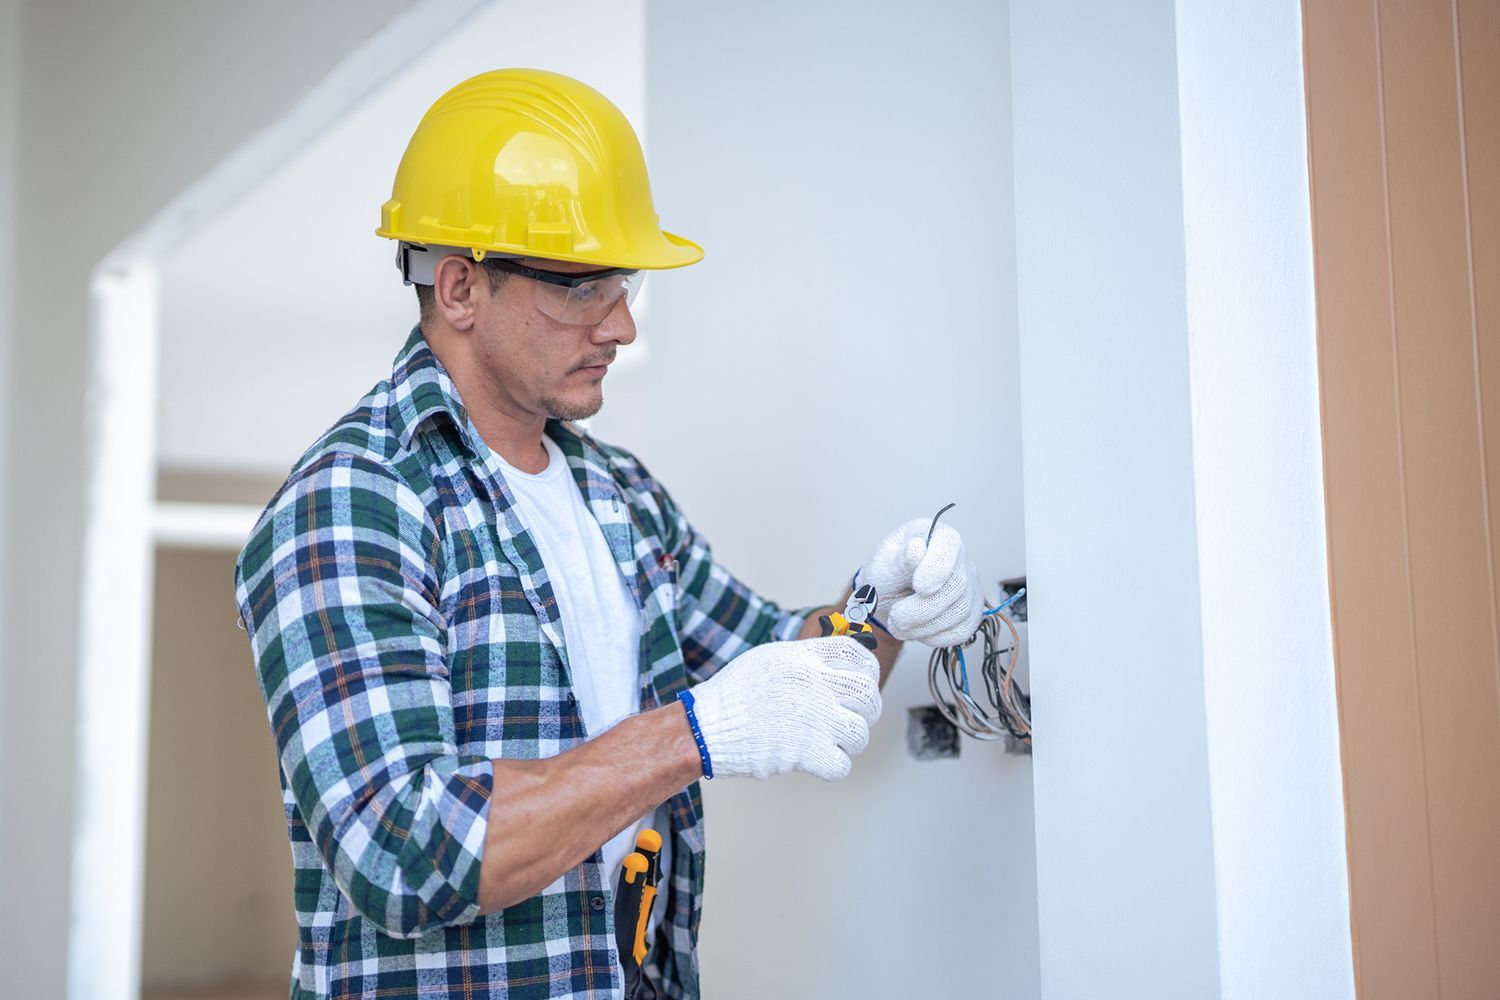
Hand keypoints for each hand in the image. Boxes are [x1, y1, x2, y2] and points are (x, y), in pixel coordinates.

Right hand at [688, 637, 881, 780]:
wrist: (707, 727)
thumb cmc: (734, 693)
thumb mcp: (769, 658)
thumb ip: (805, 658)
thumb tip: (834, 665)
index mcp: (805, 658)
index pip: (858, 655)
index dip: (868, 669)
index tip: (865, 680)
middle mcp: (815, 685)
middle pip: (868, 694)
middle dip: (868, 709)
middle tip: (855, 717)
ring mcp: (814, 720)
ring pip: (860, 733)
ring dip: (851, 740)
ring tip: (833, 740)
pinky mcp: (808, 753)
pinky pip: (843, 765)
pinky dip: (834, 766)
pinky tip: (820, 760)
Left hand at [858, 518, 983, 647]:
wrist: (887, 601)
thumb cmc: (886, 575)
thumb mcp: (883, 562)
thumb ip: (900, 557)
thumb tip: (917, 548)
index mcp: (937, 536)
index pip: (949, 545)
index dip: (937, 568)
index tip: (918, 587)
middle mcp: (960, 559)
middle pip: (956, 586)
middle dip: (923, 608)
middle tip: (896, 616)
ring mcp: (970, 586)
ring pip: (960, 612)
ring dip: (924, 626)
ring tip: (900, 624)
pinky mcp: (971, 613)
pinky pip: (962, 630)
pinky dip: (935, 637)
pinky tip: (917, 630)